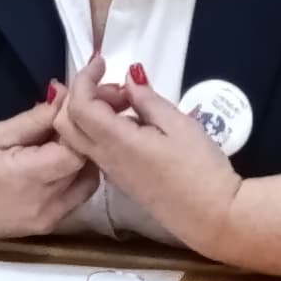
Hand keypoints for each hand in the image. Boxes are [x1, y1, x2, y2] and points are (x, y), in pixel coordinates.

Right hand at [0, 93, 96, 240]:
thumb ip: (35, 118)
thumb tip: (66, 95)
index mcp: (31, 177)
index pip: (78, 150)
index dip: (81, 126)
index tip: (73, 107)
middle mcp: (45, 204)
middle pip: (87, 168)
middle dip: (86, 140)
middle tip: (72, 119)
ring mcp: (46, 221)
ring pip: (86, 186)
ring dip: (83, 162)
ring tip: (64, 140)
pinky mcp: (43, 228)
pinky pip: (73, 200)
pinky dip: (73, 179)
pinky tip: (56, 163)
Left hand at [53, 61, 244, 262]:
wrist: (213, 218)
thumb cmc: (201, 169)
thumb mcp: (179, 124)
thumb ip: (148, 100)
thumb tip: (128, 78)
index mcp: (115, 142)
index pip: (78, 105)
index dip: (83, 78)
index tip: (103, 62)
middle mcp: (104, 159)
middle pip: (66, 123)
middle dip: (84, 95)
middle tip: (120, 87)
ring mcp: (111, 173)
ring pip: (79, 137)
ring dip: (94, 112)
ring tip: (133, 102)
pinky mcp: (121, 181)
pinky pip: (96, 149)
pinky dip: (103, 128)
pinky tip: (136, 123)